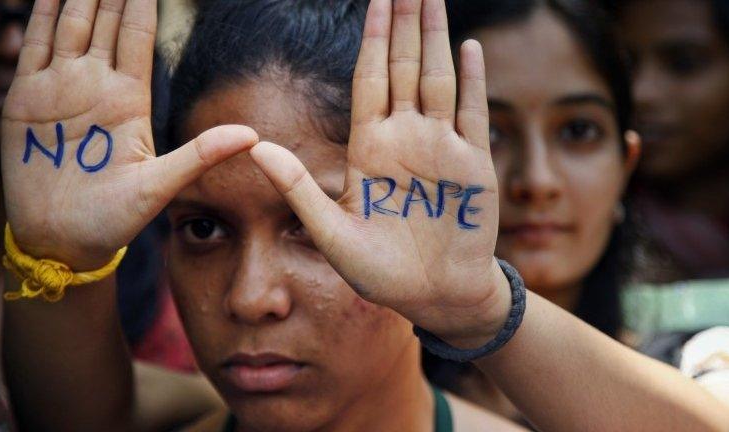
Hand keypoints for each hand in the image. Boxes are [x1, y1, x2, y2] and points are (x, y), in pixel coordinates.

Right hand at [1, 0, 256, 269]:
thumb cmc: (113, 219)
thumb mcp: (160, 186)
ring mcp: (61, 89)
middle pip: (104, 21)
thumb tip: (253, 136)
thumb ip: (200, 155)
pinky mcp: (28, 99)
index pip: (136, 36)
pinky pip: (35, 46)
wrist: (62, 240)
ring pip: (71, 25)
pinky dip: (41, 15)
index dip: (141, 3)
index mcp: (130, 99)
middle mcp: (97, 86)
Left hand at [251, 0, 509, 343]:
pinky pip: (472, 113)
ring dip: (435, 38)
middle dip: (404, 23)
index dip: (372, 38)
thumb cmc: (381, 273)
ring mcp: (441, 147)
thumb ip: (298, 189)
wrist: (434, 296)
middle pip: (404, 67)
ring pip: (438, 78)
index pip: (370, 78)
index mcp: (370, 148)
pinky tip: (468, 46)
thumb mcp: (332, 235)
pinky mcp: (473, 164)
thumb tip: (255, 147)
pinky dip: (472, 80)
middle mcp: (405, 138)